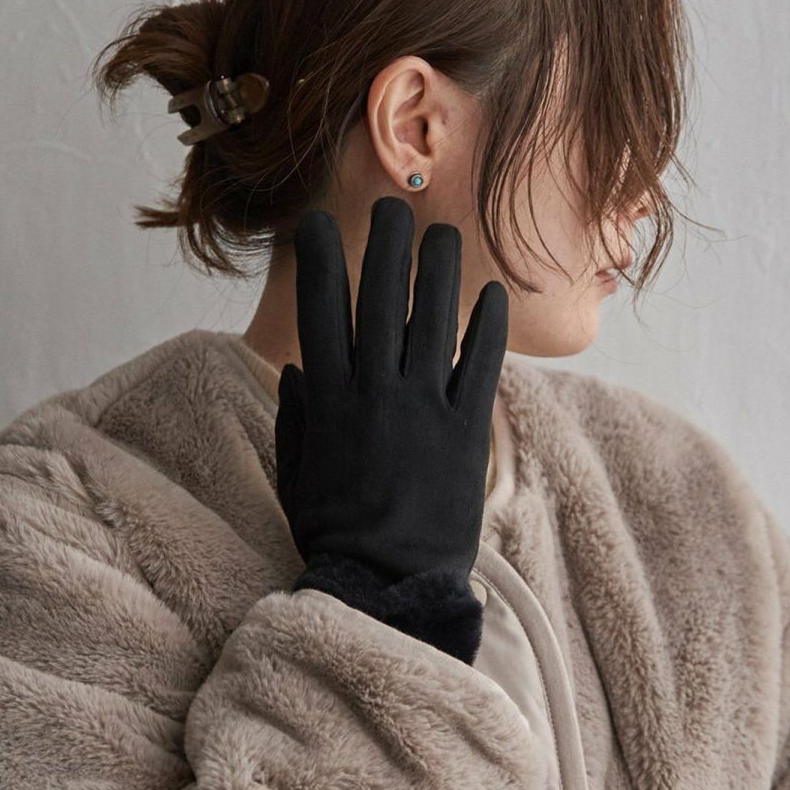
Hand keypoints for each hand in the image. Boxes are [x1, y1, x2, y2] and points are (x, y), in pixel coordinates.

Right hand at [274, 195, 507, 586]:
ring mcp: (422, 409)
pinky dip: (487, 328)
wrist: (389, 585)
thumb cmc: (337, 537)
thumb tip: (297, 370)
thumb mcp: (299, 480)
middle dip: (383, 243)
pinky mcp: (465, 432)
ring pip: (431, 319)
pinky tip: (493, 295)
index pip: (318, 312)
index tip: (313, 225)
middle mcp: (374, 393)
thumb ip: (296, 421)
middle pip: (379, 298)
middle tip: (392, 204)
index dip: (317, 260)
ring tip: (442, 232)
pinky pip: (479, 366)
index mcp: (328, 403)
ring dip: (437, 268)